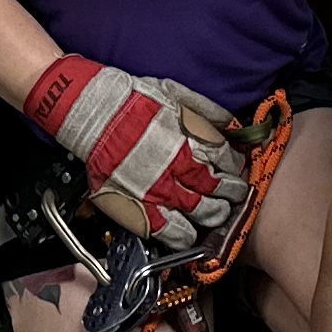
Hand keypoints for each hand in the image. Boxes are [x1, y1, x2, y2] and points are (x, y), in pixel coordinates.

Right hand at [25, 55, 245, 251]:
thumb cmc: (133, 101)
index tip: (235, 171)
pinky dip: (186, 236)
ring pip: (203, 213)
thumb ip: (207, 111)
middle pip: (221, 190)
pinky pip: (172, 233)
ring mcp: (164, 191)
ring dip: (215, 215)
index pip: (228, 161)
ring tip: (217, 214)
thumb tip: (231, 124)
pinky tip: (191, 234)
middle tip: (233, 197)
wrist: (96, 115)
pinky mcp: (143, 209)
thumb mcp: (178, 94)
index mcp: (195, 141)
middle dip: (231, 195)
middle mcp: (183, 168)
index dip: (235, 168)